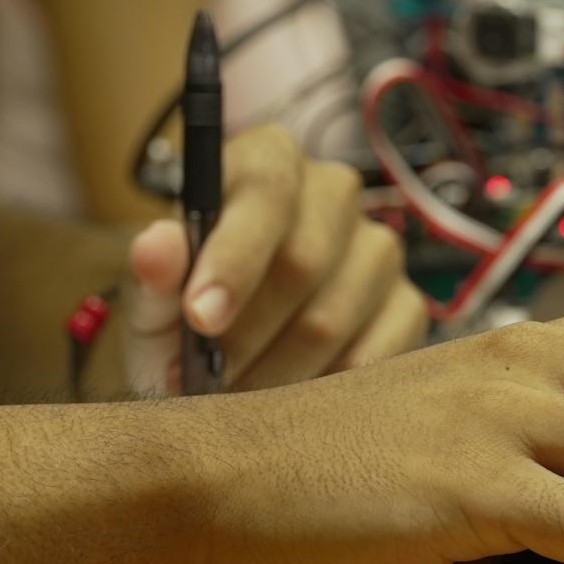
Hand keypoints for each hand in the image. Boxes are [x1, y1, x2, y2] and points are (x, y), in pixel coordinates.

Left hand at [111, 124, 423, 396]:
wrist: (223, 351)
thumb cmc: (185, 309)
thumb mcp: (156, 295)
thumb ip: (155, 273)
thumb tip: (156, 249)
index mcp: (268, 160)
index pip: (268, 187)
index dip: (235, 255)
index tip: (200, 317)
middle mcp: (333, 193)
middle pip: (303, 261)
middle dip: (244, 334)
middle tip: (202, 382)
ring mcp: (378, 249)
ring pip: (332, 320)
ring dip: (273, 375)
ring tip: (231, 400)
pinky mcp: (407, 306)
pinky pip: (373, 358)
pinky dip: (321, 392)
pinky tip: (285, 402)